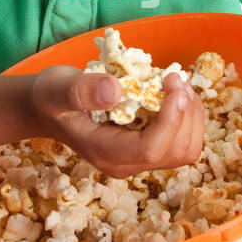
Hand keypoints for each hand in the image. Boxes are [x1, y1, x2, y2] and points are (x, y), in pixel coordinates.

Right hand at [29, 66, 205, 178]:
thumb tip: (116, 90)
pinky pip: (183, 139)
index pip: (151, 149)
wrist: (49, 109)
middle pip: (177, 152)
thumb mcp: (57, 89)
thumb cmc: (51, 98)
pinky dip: (188, 114)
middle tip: (174, 77)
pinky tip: (174, 92)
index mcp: (106, 154)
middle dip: (186, 114)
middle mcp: (127, 163)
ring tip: (177, 84)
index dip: (171, 119)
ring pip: (186, 148)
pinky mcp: (150, 147)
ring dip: (192, 114)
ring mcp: (140, 158)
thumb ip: (80, 91)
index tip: (173, 84)